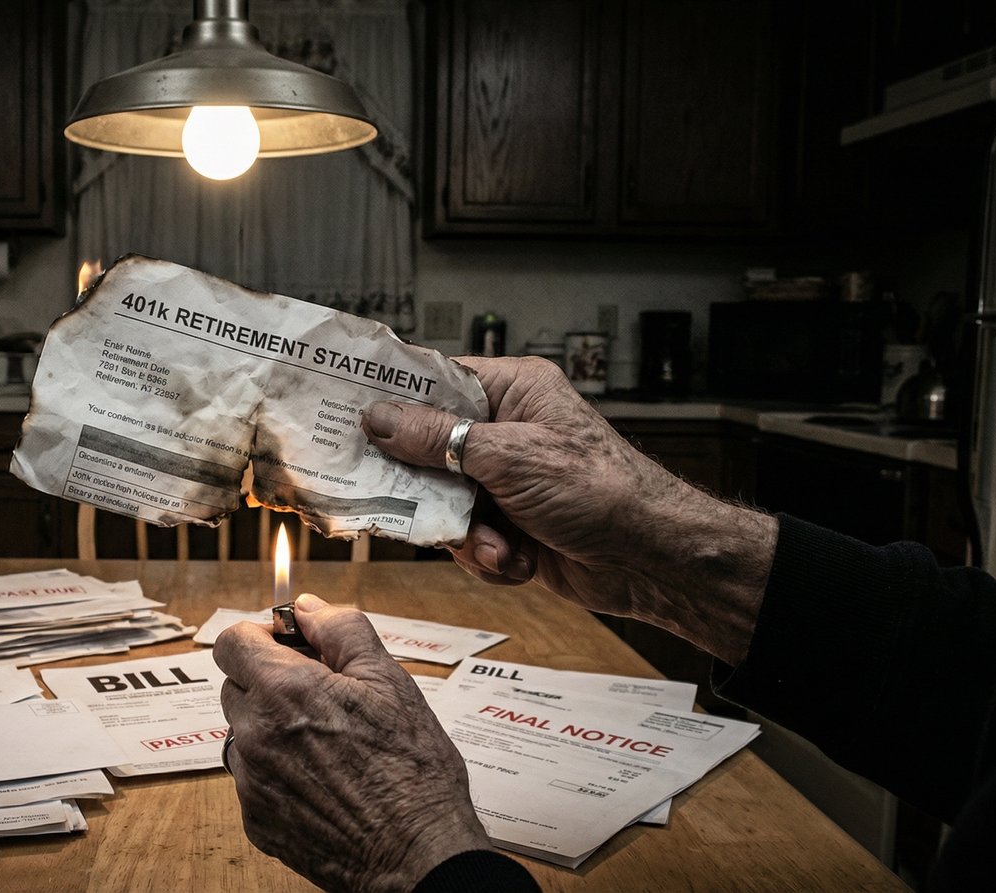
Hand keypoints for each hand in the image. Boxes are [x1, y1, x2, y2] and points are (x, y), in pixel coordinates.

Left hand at [214, 594, 495, 892]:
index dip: (262, 636)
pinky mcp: (256, 820)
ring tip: (327, 743)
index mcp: (283, 691)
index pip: (231, 642)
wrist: (418, 855)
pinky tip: (324, 780)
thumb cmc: (412, 769)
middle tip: (322, 695)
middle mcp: (254, 735)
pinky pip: (253, 778)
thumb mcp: (390, 680)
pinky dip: (278, 771)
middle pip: (236, 686)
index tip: (293, 647)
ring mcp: (251, 782)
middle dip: (270, 682)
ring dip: (272, 728)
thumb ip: (341, 630)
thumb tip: (307, 607)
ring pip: (243, 734)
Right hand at [362, 356, 775, 663]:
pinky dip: (486, 554)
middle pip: (425, 450)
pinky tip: (515, 559)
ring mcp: (504, 480)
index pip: (434, 383)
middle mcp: (503, 431)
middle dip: (427, 487)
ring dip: (464, 532)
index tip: (346, 411)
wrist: (649, 560)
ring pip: (441, 503)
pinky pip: (465, 538)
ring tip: (497, 541)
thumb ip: (436, 437)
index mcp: (511, 391)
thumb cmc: (598, 489)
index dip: (390, 400)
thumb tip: (378, 419)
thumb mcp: (507, 455)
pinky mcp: (509, 524)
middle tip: (400, 499)